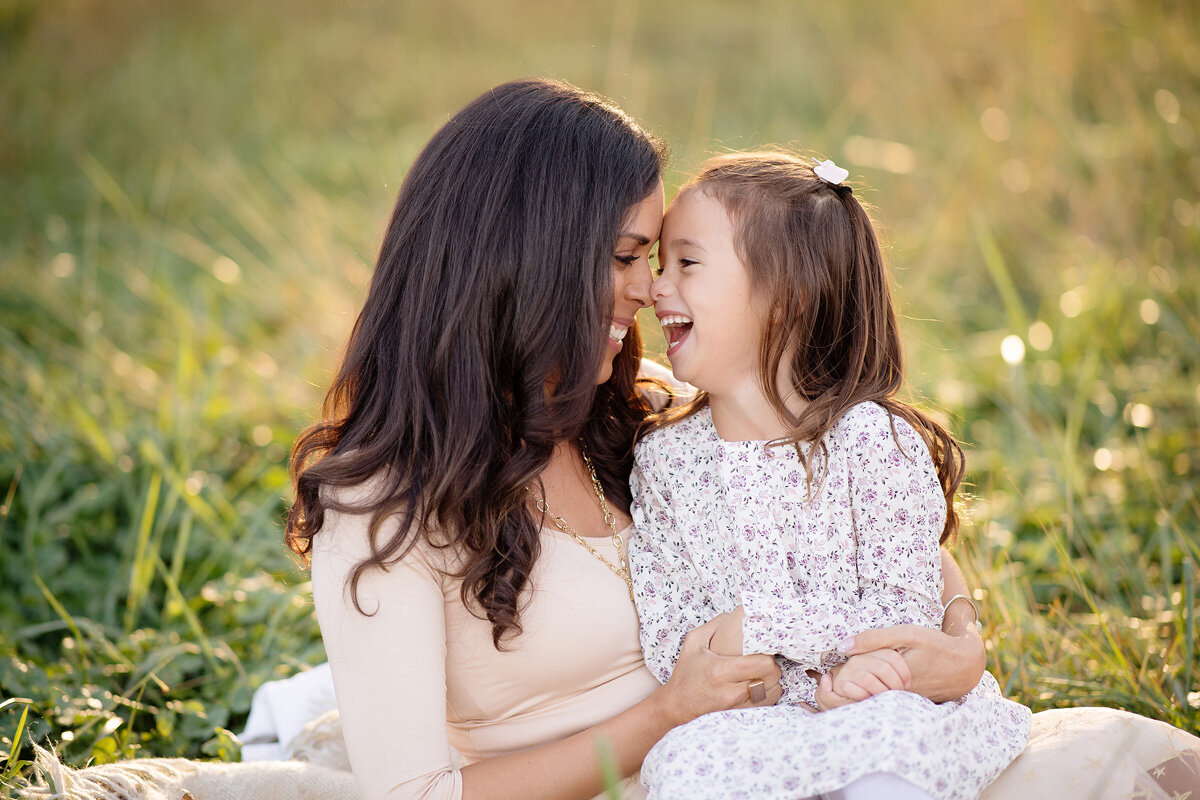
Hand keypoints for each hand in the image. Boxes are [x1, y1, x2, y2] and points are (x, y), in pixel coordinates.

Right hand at [655, 613, 782, 727]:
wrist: (678, 706)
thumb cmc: (686, 673)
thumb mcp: (693, 643)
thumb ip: (715, 625)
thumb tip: (737, 613)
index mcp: (720, 671)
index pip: (763, 663)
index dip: (767, 653)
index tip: (761, 647)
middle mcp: (731, 691)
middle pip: (772, 675)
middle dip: (772, 664)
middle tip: (763, 657)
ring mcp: (738, 706)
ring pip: (774, 689)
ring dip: (771, 678)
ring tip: (761, 671)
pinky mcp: (742, 714)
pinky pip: (769, 702)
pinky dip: (768, 691)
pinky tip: (759, 684)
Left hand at [843, 625, 984, 702]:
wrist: (967, 664)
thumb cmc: (936, 645)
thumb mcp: (906, 634)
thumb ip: (874, 639)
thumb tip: (842, 646)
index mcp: (891, 680)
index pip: (859, 677)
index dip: (851, 667)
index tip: (846, 661)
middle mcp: (897, 696)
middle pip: (866, 686)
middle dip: (859, 675)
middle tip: (854, 665)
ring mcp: (904, 703)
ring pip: (877, 692)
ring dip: (871, 681)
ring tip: (870, 669)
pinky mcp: (911, 704)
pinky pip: (889, 695)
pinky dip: (883, 685)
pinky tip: (886, 675)